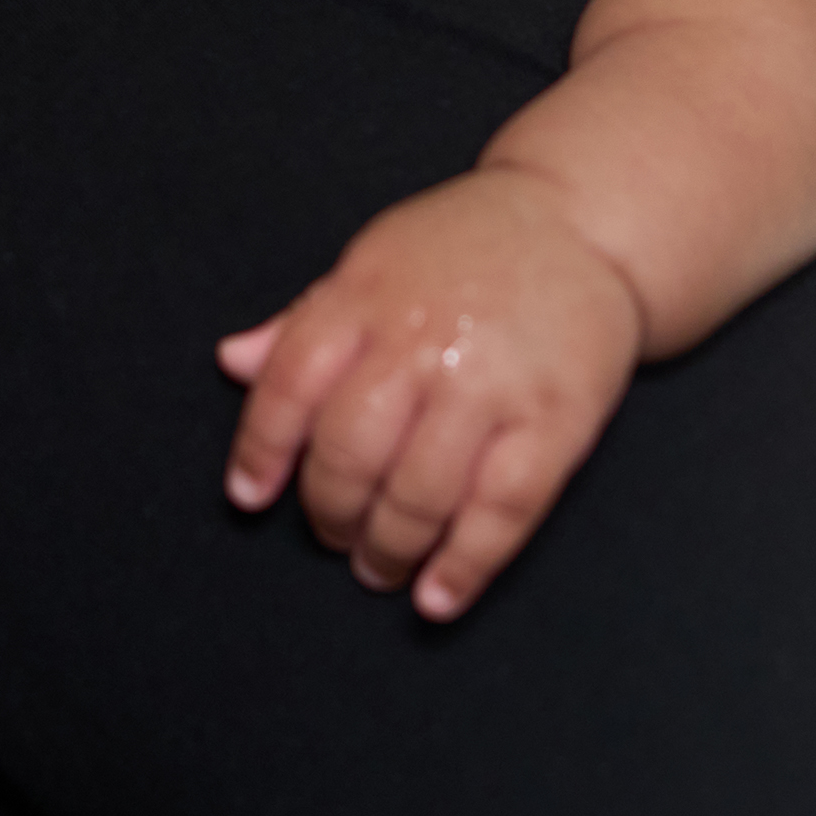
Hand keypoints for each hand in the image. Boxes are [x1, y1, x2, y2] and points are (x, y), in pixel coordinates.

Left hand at [215, 169, 643, 621]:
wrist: (582, 222)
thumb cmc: (468, 247)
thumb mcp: (375, 260)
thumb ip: (303, 319)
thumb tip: (232, 361)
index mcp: (368, 295)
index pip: (290, 384)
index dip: (261, 449)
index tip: (251, 495)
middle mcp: (424, 338)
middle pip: (350, 452)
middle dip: (331, 512)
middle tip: (334, 535)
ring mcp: (491, 382)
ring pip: (420, 494)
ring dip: (389, 548)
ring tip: (380, 565)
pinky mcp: (556, 418)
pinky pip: (503, 510)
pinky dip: (466, 565)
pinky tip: (440, 593)